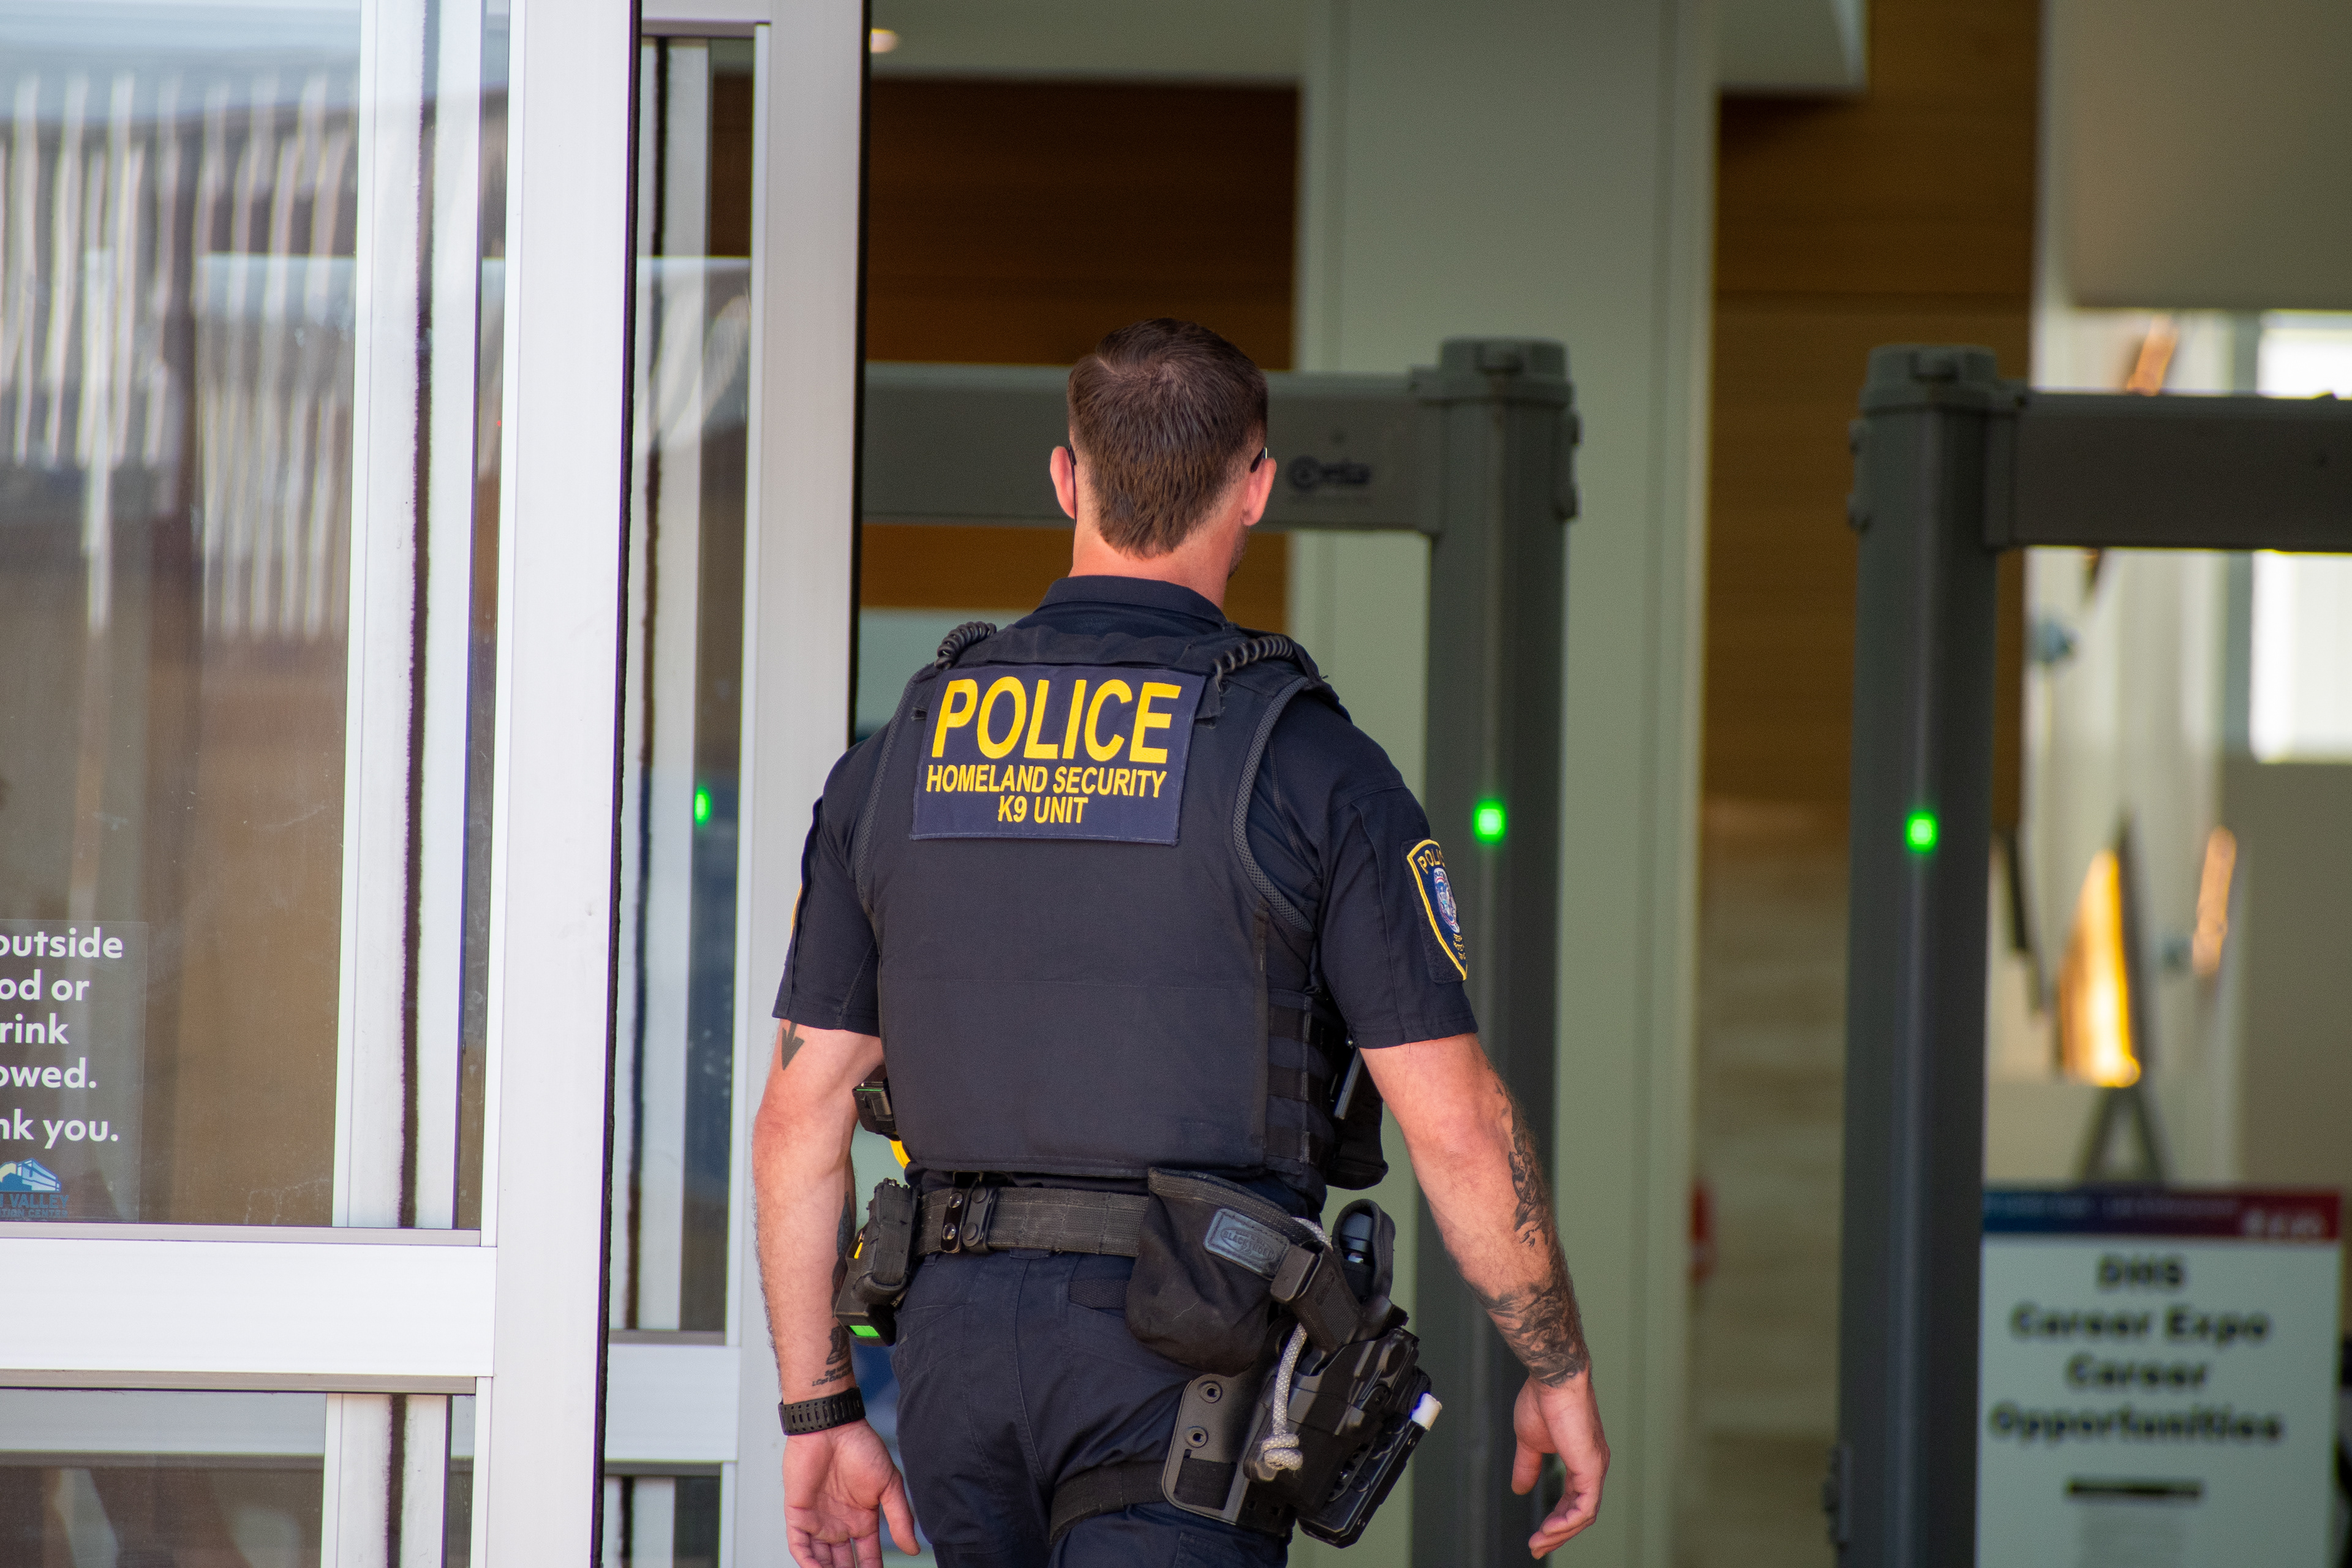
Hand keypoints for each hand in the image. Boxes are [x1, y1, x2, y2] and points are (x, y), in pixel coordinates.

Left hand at [784, 1420, 917, 1567]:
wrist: (832, 1427)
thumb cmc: (861, 1447)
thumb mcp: (889, 1485)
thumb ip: (900, 1518)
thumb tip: (914, 1549)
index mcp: (862, 1518)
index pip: (867, 1555)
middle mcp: (839, 1524)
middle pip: (842, 1563)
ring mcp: (817, 1520)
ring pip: (820, 1559)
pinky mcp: (798, 1514)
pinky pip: (799, 1546)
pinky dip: (807, 1562)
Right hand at [1511, 1372, 1607, 1556]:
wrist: (1553, 1379)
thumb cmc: (1543, 1400)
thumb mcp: (1530, 1442)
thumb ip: (1527, 1467)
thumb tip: (1520, 1488)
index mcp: (1580, 1459)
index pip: (1574, 1500)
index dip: (1556, 1519)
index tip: (1537, 1533)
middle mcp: (1593, 1466)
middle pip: (1580, 1513)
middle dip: (1557, 1533)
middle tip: (1536, 1546)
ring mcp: (1595, 1468)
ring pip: (1584, 1515)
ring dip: (1560, 1532)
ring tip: (1538, 1542)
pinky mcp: (1592, 1468)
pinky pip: (1585, 1508)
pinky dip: (1568, 1523)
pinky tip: (1550, 1530)